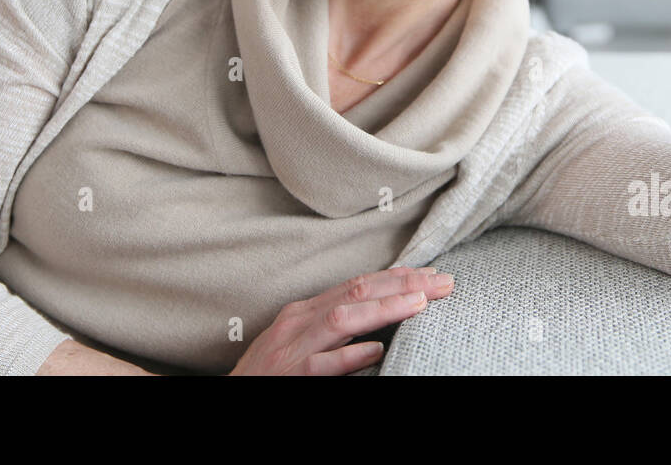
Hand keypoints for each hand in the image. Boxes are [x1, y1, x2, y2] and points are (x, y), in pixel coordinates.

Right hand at [227, 266, 453, 374]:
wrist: (228, 395)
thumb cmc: (268, 373)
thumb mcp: (300, 340)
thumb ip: (333, 328)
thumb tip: (378, 321)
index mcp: (305, 310)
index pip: (359, 283)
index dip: (397, 277)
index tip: (432, 275)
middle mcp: (300, 321)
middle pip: (358, 291)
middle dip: (403, 284)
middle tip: (443, 282)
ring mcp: (293, 348)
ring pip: (343, 320)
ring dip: (384, 309)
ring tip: (420, 304)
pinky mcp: (290, 376)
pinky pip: (322, 365)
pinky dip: (350, 355)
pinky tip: (376, 351)